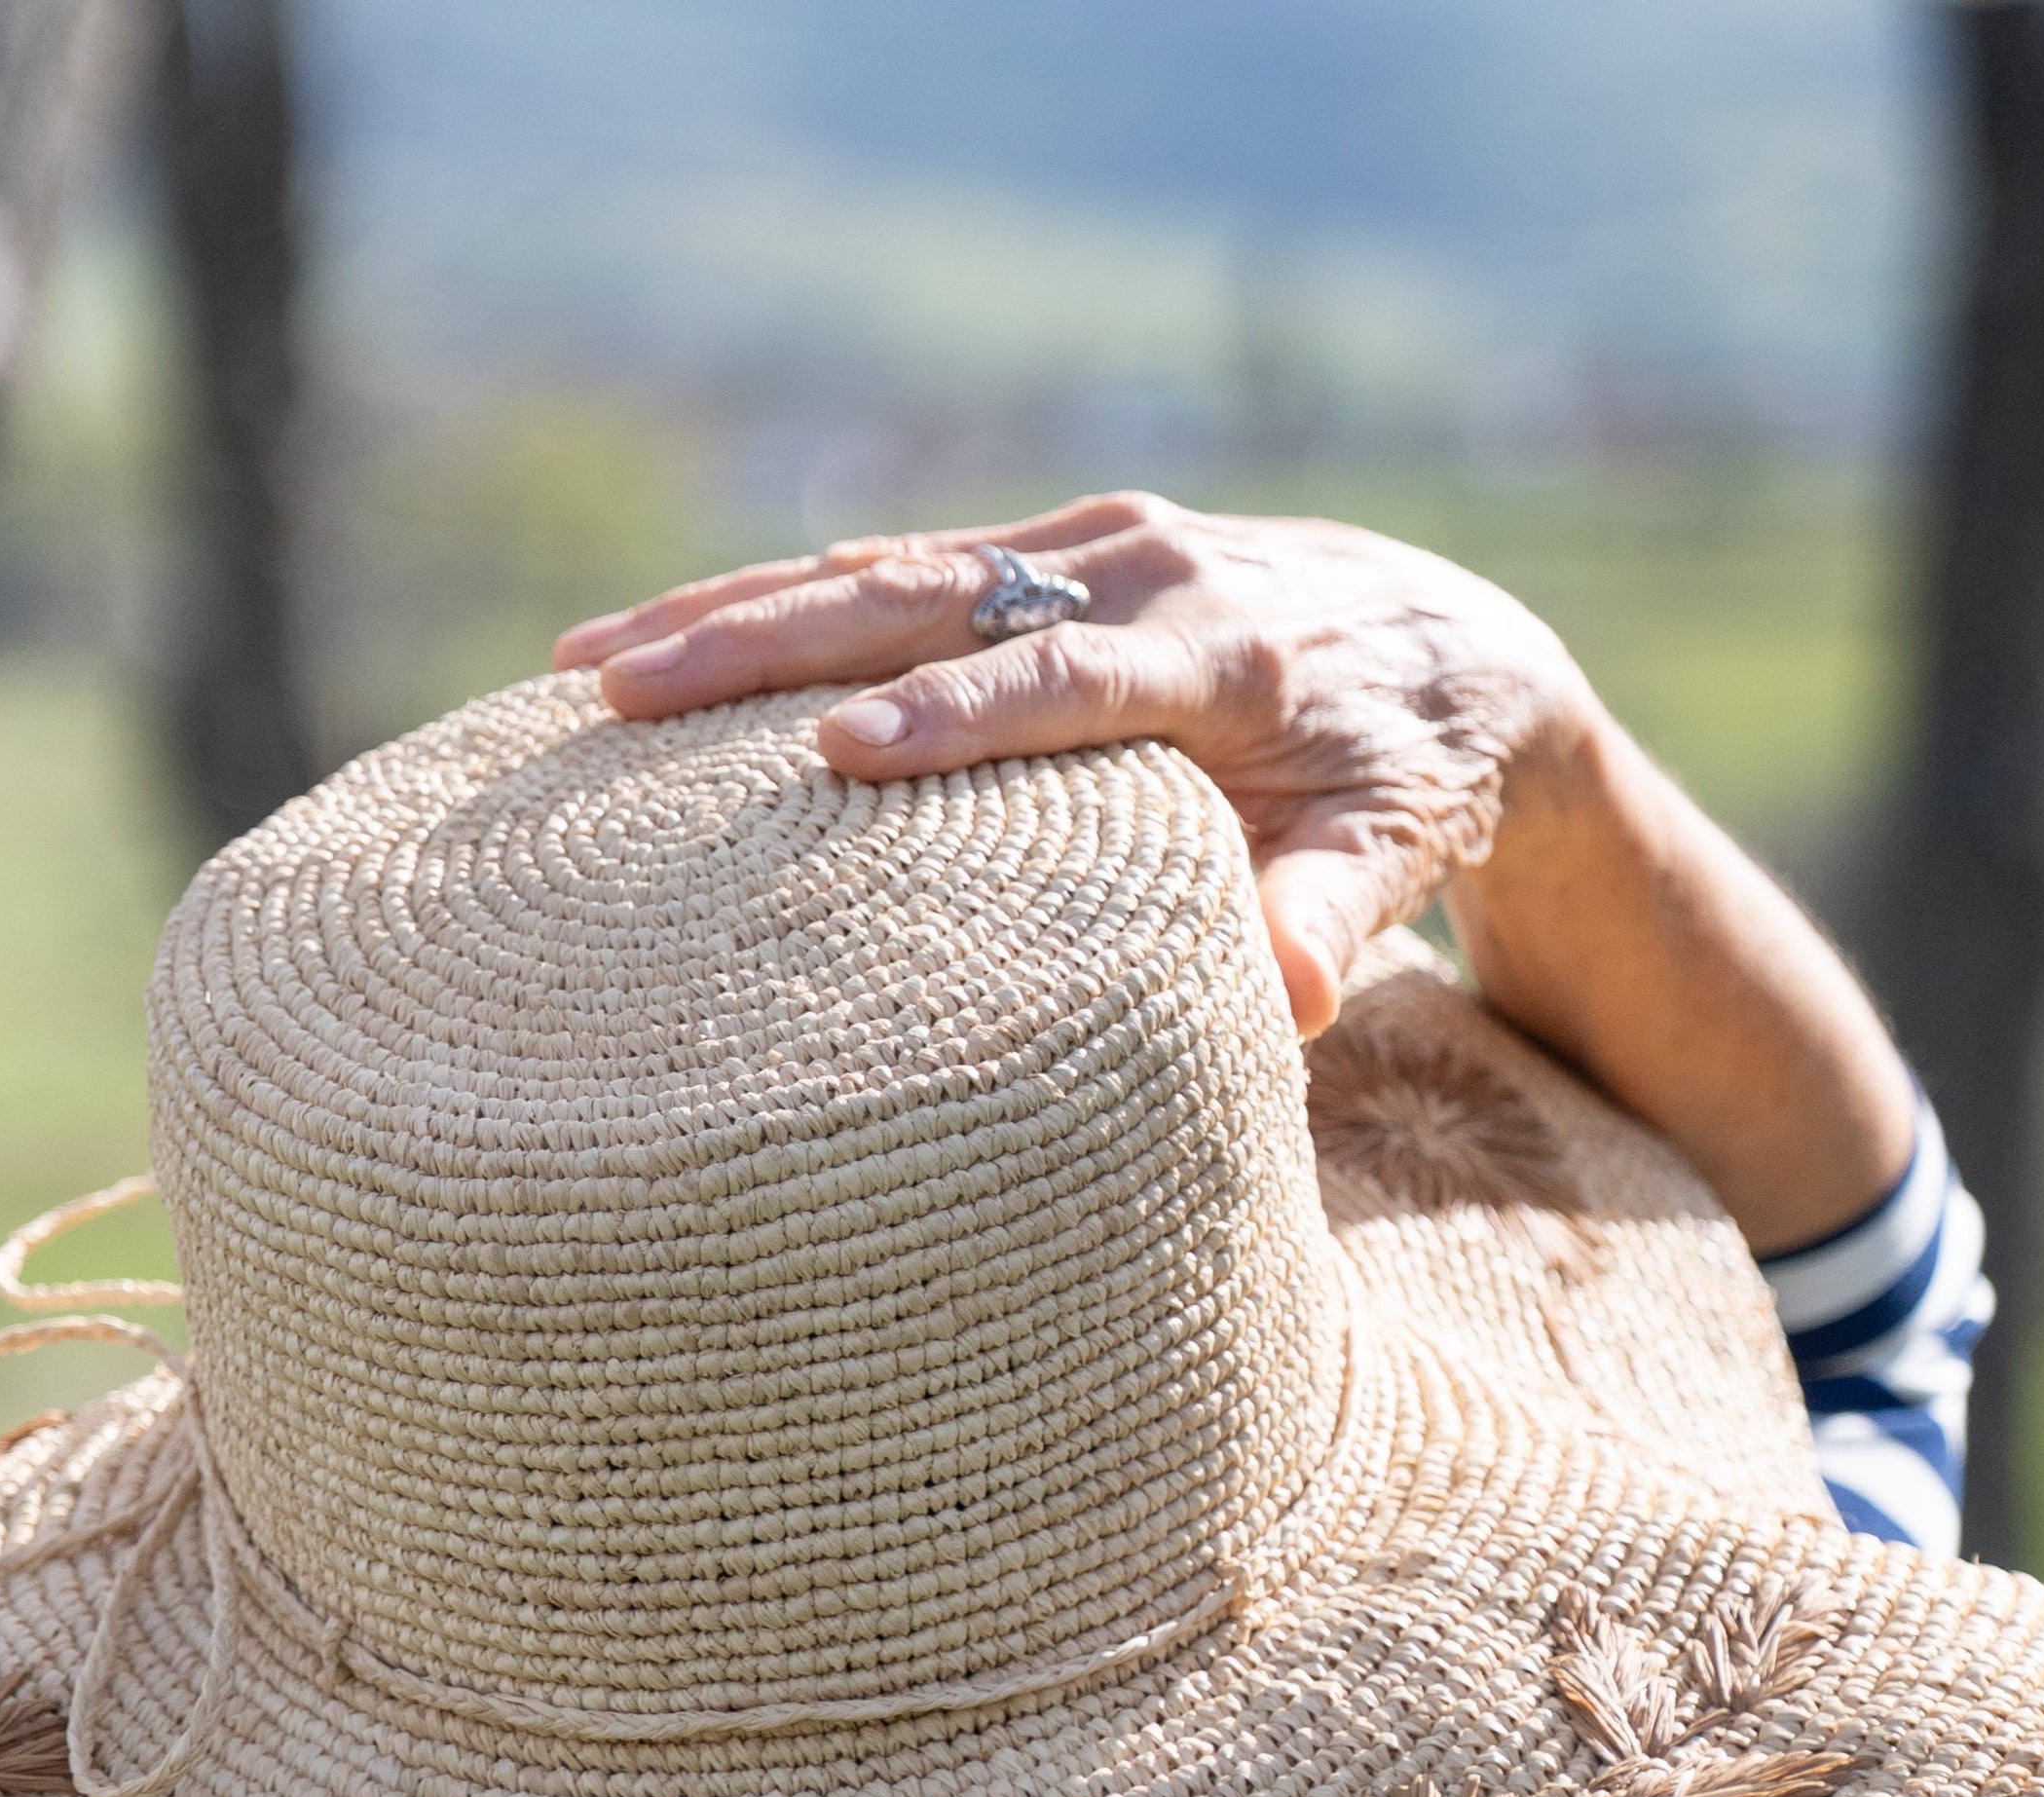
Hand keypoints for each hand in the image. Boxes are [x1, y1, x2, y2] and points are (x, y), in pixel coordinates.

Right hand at [555, 496, 1596, 1033]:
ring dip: (729, 613)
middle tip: (619, 687)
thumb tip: (1295, 1003)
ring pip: (883, 565)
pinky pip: (894, 567)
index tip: (834, 757)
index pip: (1058, 682)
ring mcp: (1085, 545)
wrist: (1457, 646)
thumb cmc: (1411, 782)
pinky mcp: (1049, 549)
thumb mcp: (1397, 852)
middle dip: (763, 643)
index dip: (948, 716)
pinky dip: (777, 601)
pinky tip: (663, 638)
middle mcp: (1142, 574)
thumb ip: (1337, 915)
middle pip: (926, 596)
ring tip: (586, 663)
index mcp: (1221, 655)